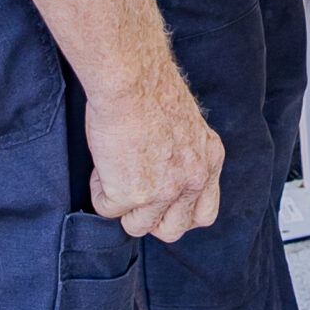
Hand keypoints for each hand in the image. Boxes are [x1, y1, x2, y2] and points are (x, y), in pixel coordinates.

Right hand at [85, 70, 223, 241]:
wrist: (133, 78)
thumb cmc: (150, 87)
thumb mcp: (186, 123)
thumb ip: (184, 154)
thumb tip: (163, 171)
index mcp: (210, 160)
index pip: (204, 214)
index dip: (179, 215)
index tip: (161, 204)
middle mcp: (193, 180)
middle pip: (173, 230)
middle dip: (150, 219)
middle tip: (132, 194)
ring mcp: (164, 191)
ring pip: (137, 227)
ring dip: (121, 205)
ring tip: (113, 171)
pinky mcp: (132, 194)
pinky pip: (107, 209)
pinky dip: (99, 190)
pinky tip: (102, 164)